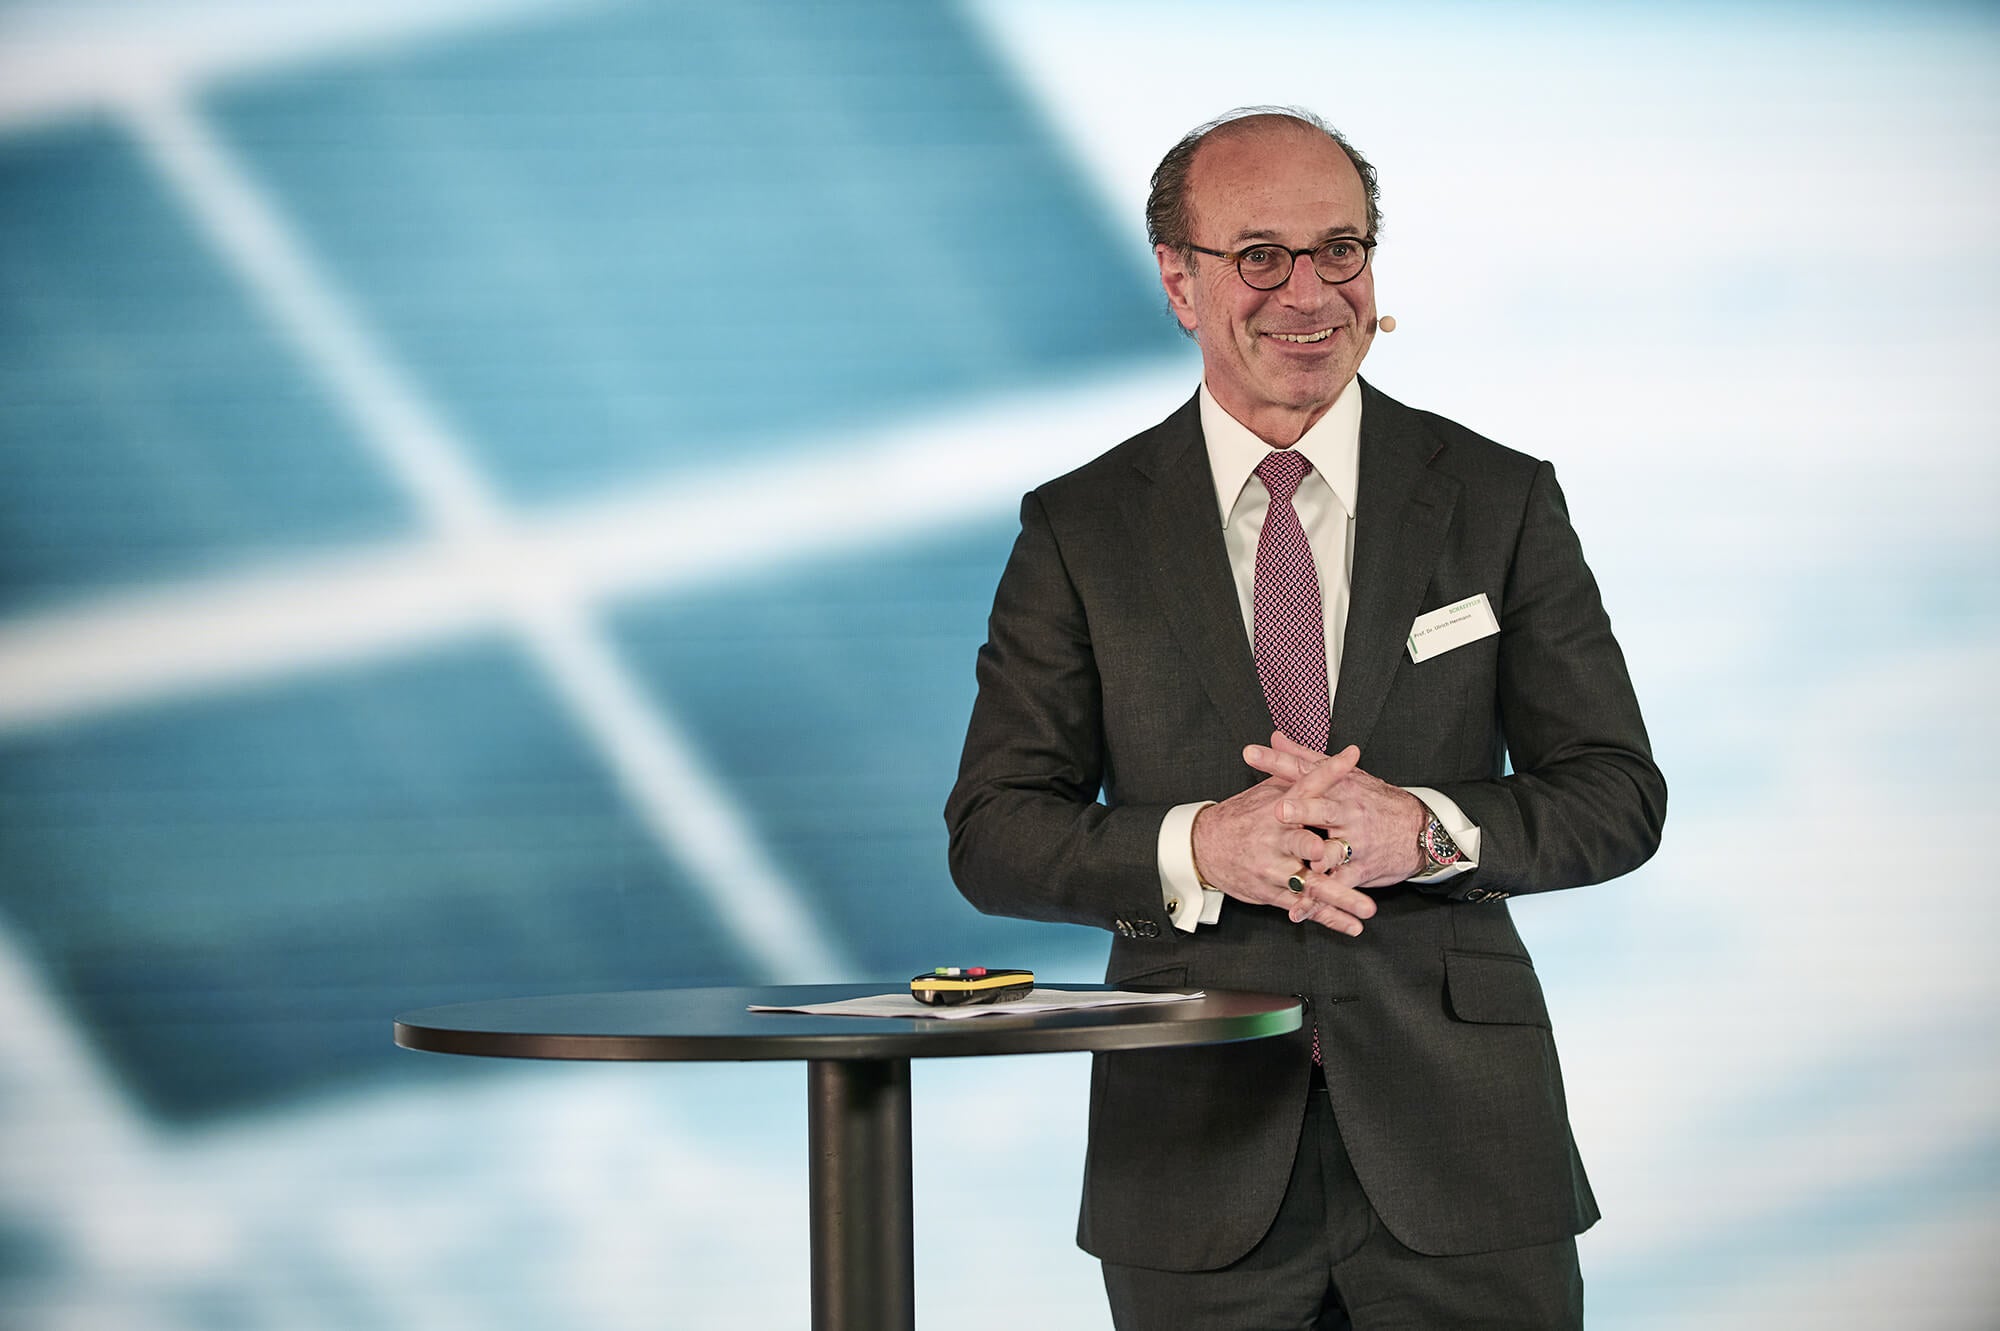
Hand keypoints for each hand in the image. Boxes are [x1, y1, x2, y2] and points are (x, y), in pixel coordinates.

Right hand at [1189, 742, 1378, 935]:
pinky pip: (1305, 906)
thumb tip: (1333, 757)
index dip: (1329, 771)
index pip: (1306, 785)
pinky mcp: (1273, 892)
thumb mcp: (1267, 792)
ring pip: (1311, 883)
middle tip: (1337, 853)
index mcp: (1278, 808)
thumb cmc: (1242, 817)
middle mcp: (1276, 839)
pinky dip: (1330, 918)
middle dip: (1318, 849)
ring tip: (1367, 908)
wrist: (1204, 847)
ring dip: (1341, 897)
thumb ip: (1297, 776)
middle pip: (1301, 843)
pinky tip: (1352, 926)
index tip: (1350, 758)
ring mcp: (1274, 869)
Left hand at [1244, 733, 1428, 893]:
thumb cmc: (1373, 801)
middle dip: (1302, 810)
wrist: (1418, 829)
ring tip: (1304, 865)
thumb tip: (1275, 737)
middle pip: (1322, 808)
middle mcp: (1347, 812)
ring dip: (1318, 858)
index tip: (1251, 754)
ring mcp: (1355, 842)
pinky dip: (1316, 901)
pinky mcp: (1360, 869)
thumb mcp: (1344, 774)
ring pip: (1333, 850)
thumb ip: (1304, 758)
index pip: (1305, 770)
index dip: (1278, 761)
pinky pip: (1337, 886)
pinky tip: (1298, 910)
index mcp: (1339, 786)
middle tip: (1280, 810)